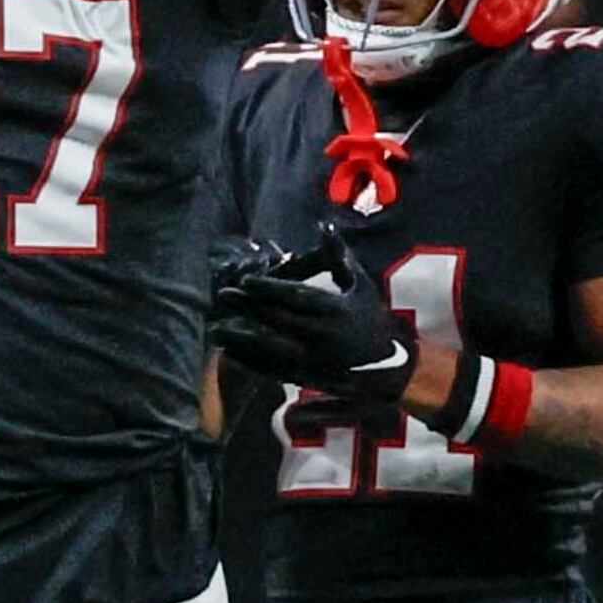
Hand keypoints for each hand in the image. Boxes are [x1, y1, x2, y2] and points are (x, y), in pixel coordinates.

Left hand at [206, 231, 416, 402]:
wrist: (386, 365)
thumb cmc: (369, 317)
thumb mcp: (359, 283)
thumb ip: (339, 256)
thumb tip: (324, 225)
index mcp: (334, 309)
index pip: (295, 296)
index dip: (268, 288)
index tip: (245, 281)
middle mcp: (322, 335)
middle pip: (277, 320)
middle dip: (248, 308)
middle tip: (224, 296)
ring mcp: (313, 359)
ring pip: (270, 348)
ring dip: (241, 339)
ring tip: (216, 329)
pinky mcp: (306, 377)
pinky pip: (272, 370)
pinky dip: (249, 362)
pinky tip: (229, 353)